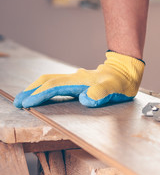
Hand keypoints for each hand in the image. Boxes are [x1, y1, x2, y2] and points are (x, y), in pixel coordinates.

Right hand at [14, 52, 143, 107]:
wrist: (126, 71)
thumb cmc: (121, 82)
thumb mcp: (115, 89)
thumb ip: (101, 93)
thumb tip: (85, 99)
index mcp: (80, 81)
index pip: (54, 87)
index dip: (39, 95)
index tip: (27, 104)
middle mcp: (75, 78)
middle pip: (47, 82)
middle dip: (31, 92)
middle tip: (18, 103)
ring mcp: (75, 79)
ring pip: (50, 81)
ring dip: (35, 89)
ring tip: (24, 98)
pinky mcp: (78, 82)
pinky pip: (57, 83)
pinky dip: (45, 88)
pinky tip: (42, 94)